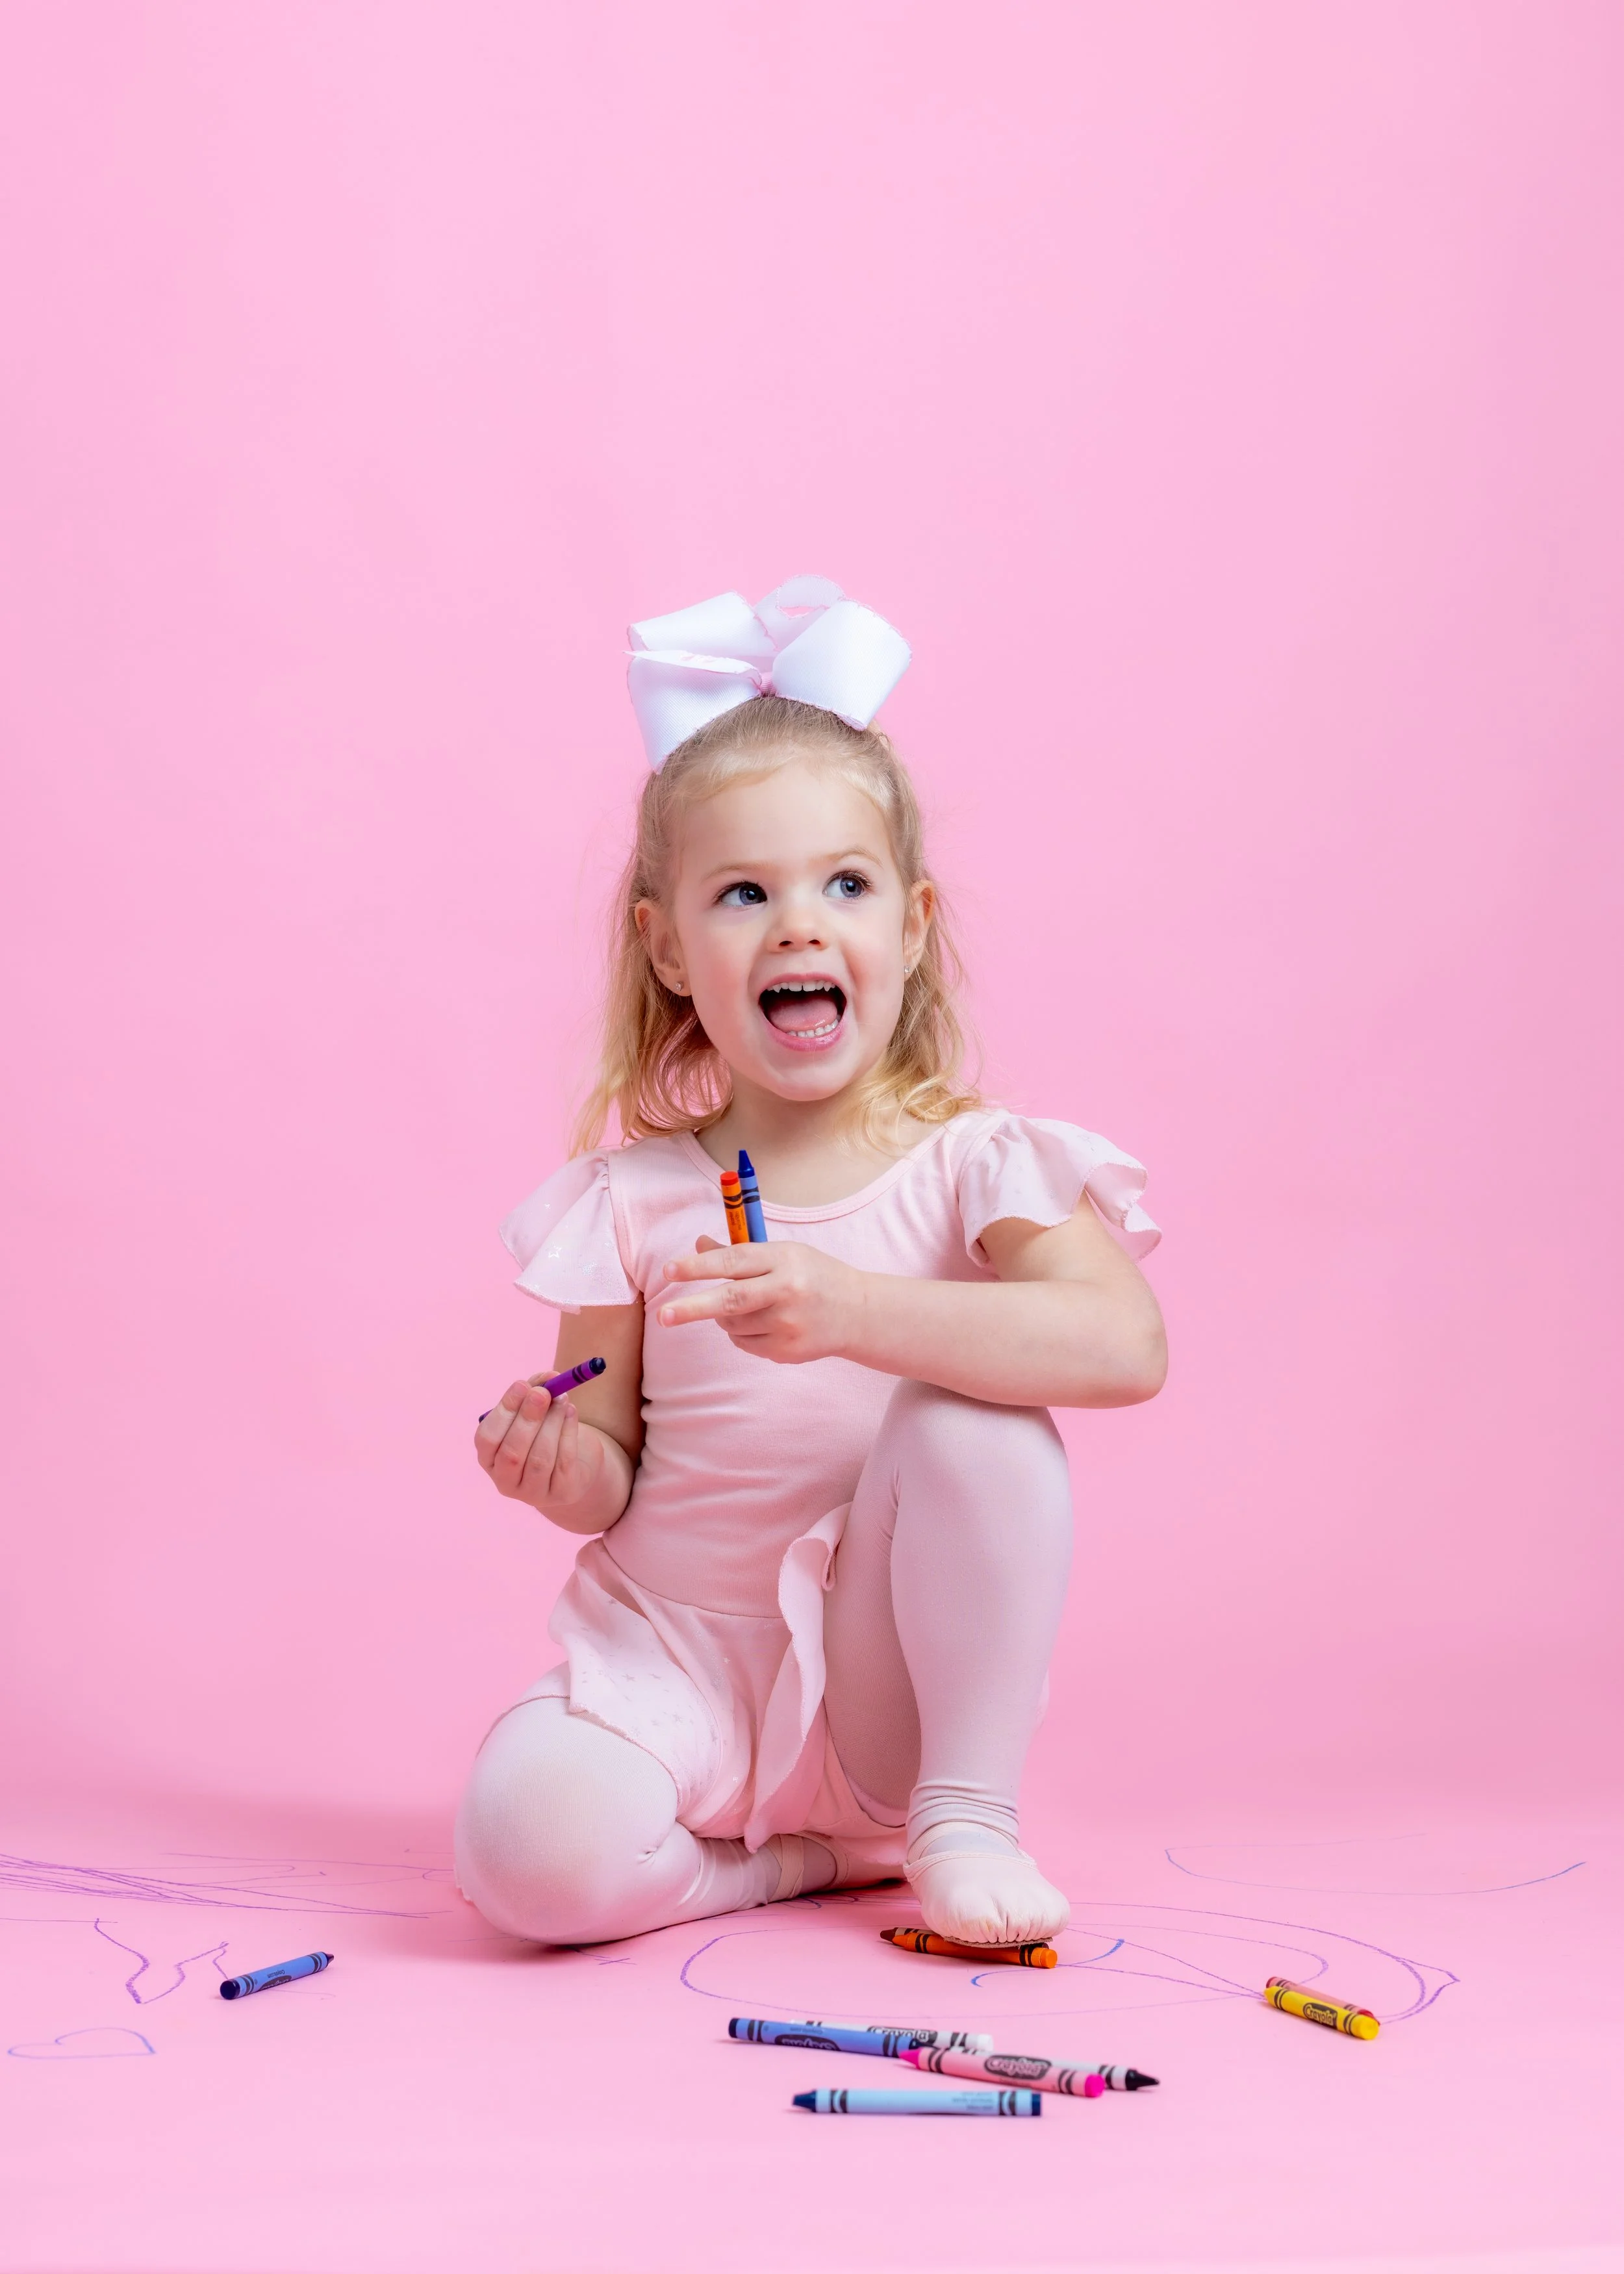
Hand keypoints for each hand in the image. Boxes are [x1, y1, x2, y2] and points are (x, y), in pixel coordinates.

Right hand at [474, 1376, 605, 1513]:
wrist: (575, 1462)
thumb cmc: (545, 1431)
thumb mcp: (535, 1410)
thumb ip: (537, 1389)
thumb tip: (549, 1376)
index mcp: (489, 1459)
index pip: (487, 1438)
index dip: (504, 1411)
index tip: (521, 1385)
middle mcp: (506, 1481)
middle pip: (512, 1453)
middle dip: (527, 1419)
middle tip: (543, 1393)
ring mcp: (533, 1493)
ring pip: (540, 1458)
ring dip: (552, 1424)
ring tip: (562, 1399)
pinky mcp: (561, 1494)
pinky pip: (564, 1463)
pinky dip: (568, 1433)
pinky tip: (570, 1412)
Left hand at [655, 1236, 865, 1364]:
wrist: (857, 1312)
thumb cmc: (813, 1275)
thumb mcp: (781, 1254)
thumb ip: (739, 1252)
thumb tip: (698, 1246)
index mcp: (783, 1260)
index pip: (733, 1261)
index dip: (698, 1267)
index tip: (669, 1272)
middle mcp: (786, 1291)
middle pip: (730, 1301)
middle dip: (692, 1309)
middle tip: (664, 1316)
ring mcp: (787, 1324)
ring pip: (732, 1325)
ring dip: (724, 1317)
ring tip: (749, 1307)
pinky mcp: (787, 1350)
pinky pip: (744, 1344)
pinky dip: (743, 1334)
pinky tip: (766, 1324)